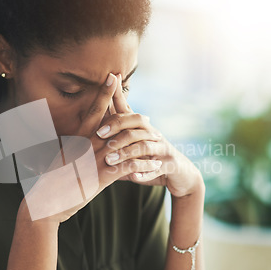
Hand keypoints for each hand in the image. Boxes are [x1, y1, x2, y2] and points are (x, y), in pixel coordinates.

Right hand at [20, 73, 162, 223]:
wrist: (45, 201)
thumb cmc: (50, 180)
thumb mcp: (59, 157)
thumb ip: (68, 145)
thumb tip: (69, 136)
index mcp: (77, 138)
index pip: (93, 111)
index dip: (104, 93)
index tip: (112, 77)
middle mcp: (87, 145)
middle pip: (112, 122)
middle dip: (130, 114)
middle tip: (146, 114)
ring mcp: (95, 160)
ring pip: (125, 145)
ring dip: (143, 143)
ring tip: (156, 142)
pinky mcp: (101, 177)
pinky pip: (127, 167)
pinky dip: (142, 165)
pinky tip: (153, 166)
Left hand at [95, 74, 203, 197]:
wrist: (180, 174)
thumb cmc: (150, 160)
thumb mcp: (132, 149)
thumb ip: (114, 145)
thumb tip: (90, 143)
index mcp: (143, 128)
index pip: (127, 110)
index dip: (116, 99)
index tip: (103, 92)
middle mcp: (154, 134)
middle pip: (135, 123)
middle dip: (116, 127)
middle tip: (99, 134)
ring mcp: (162, 149)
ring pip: (143, 146)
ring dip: (125, 153)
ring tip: (109, 160)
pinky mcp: (170, 164)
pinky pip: (156, 168)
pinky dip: (144, 173)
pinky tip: (133, 177)